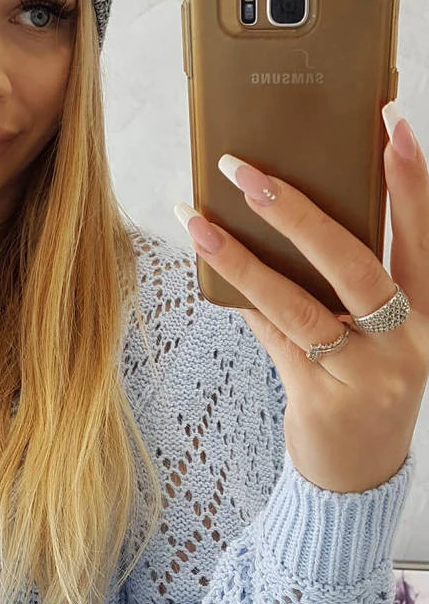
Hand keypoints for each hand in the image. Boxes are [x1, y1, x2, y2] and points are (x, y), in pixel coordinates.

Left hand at [175, 113, 428, 493]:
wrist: (357, 479)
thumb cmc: (361, 386)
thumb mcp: (373, 334)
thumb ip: (341, 282)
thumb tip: (281, 212)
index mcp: (426, 314)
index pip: (422, 235)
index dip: (410, 180)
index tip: (391, 124)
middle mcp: (406, 341)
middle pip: (354, 262)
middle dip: (298, 211)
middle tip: (248, 171)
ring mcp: (366, 374)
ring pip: (298, 302)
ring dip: (242, 257)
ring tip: (197, 218)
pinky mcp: (322, 398)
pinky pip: (272, 336)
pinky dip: (240, 301)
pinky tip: (207, 267)